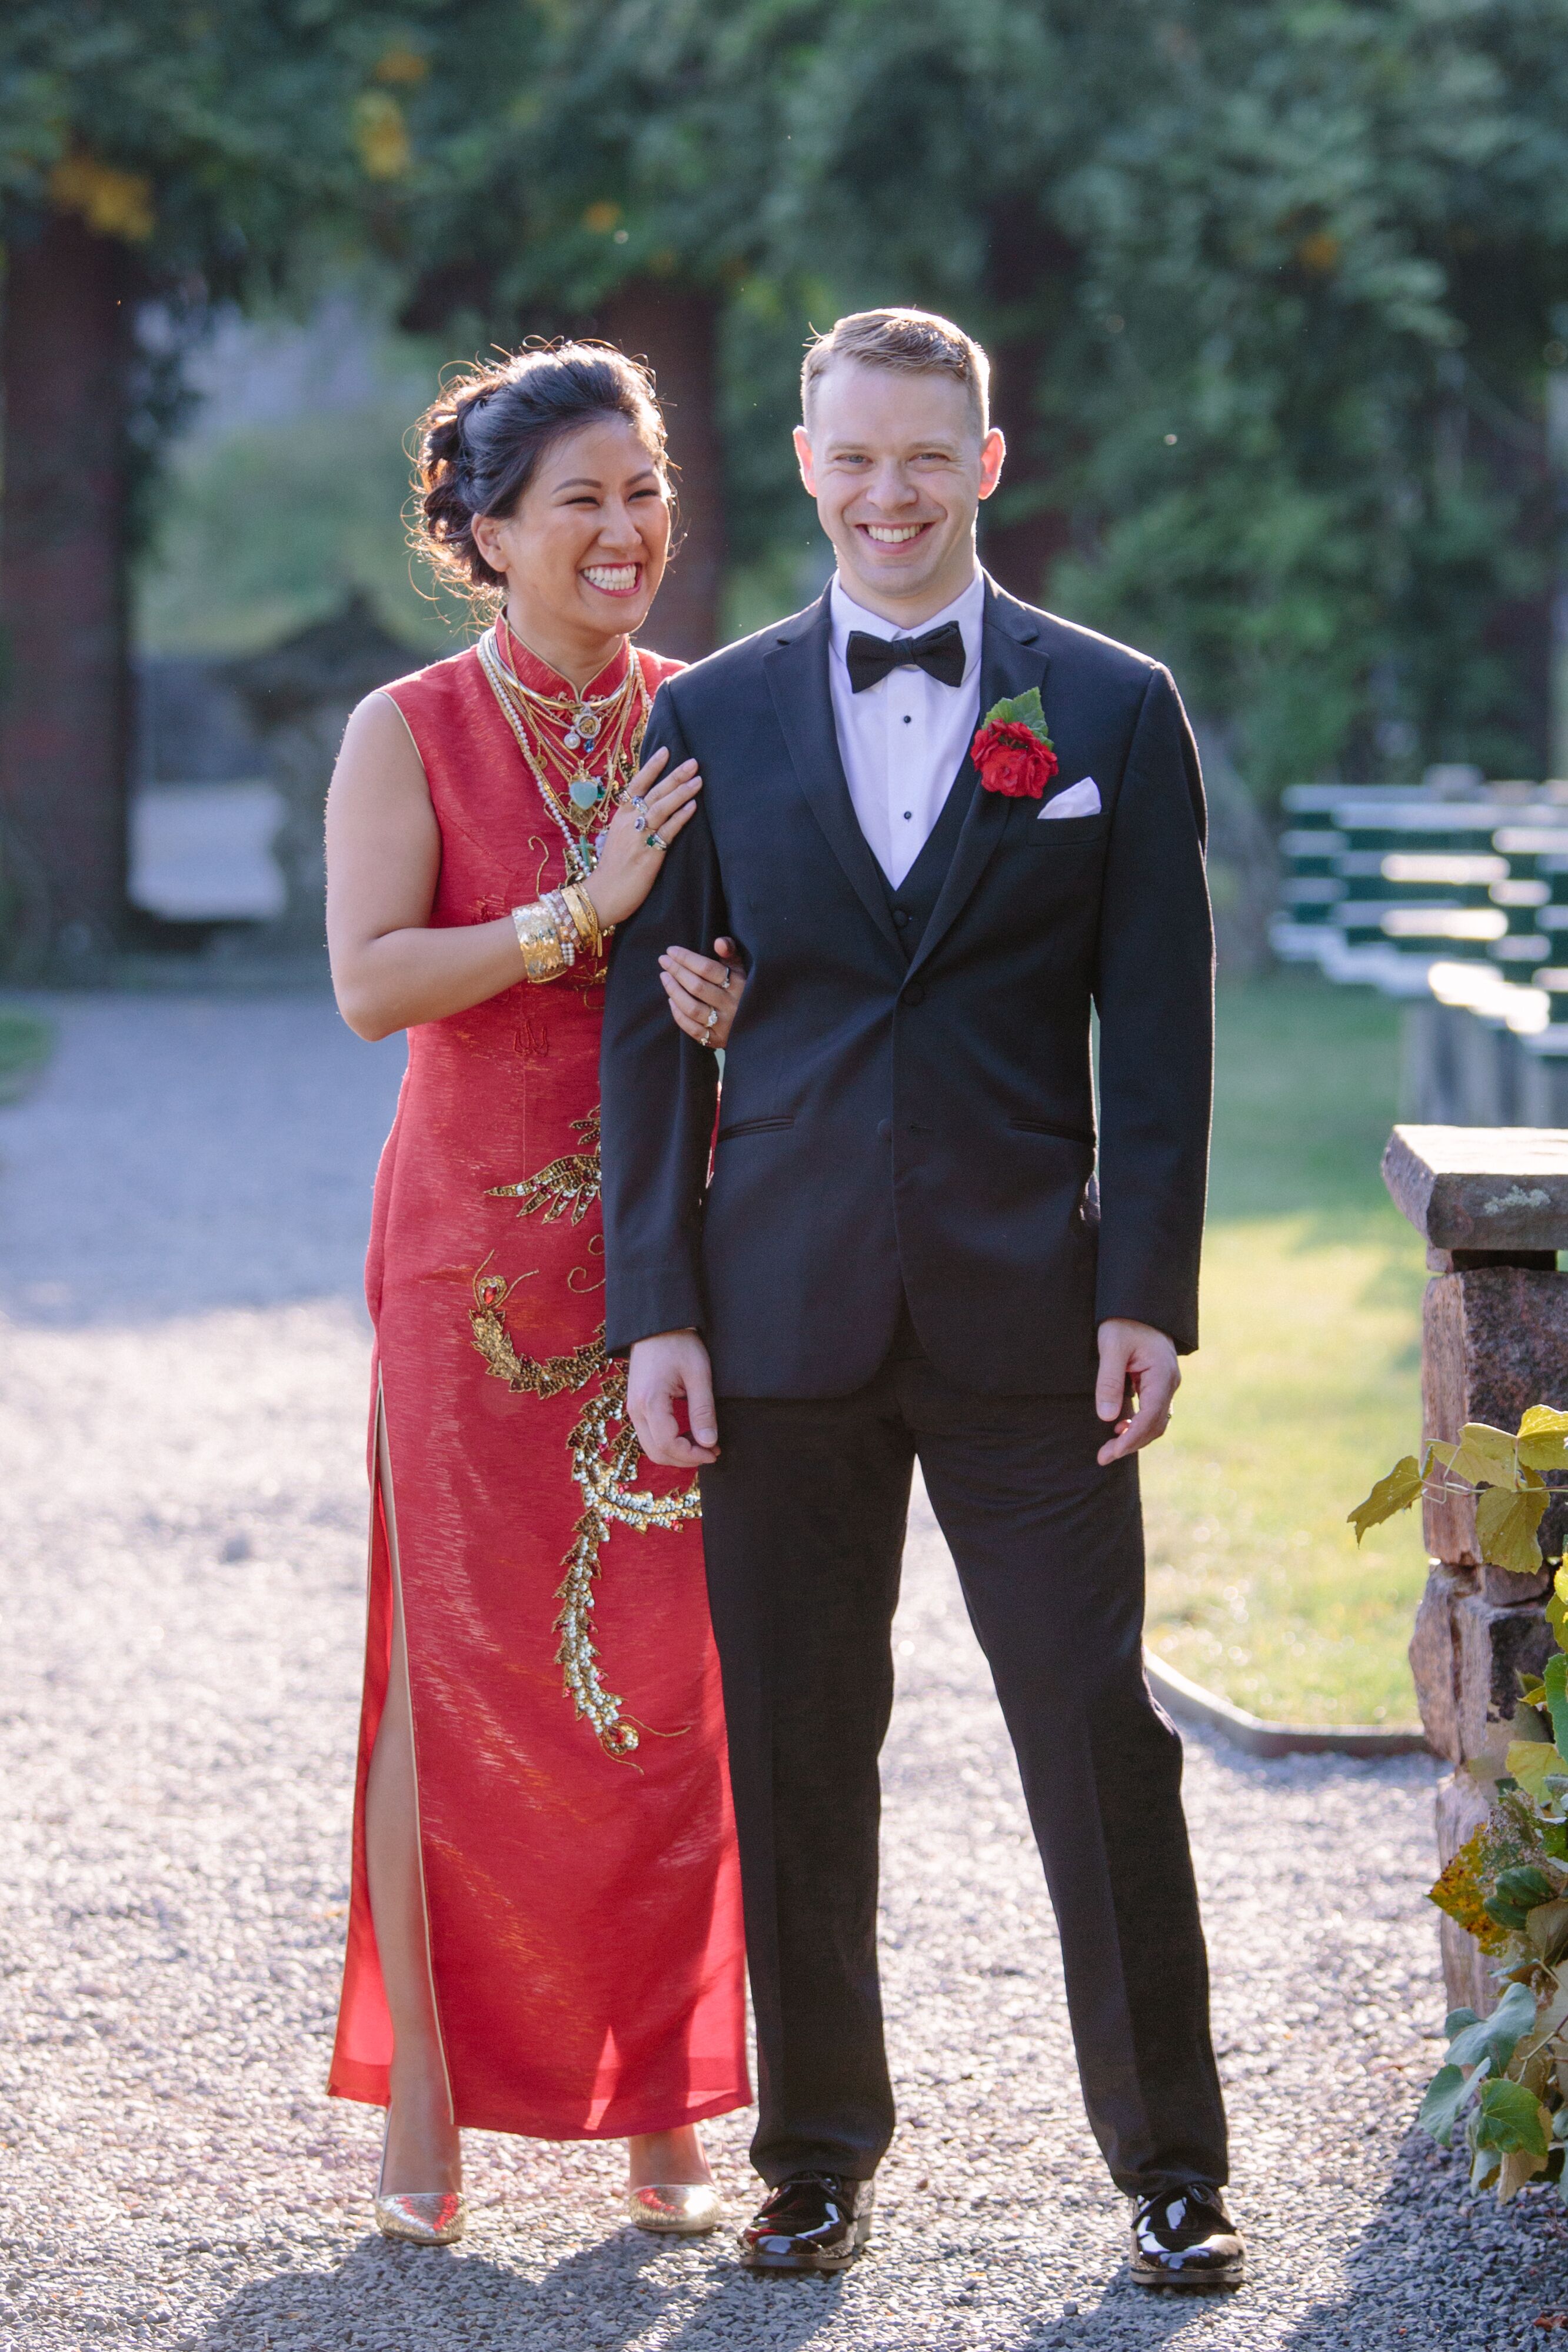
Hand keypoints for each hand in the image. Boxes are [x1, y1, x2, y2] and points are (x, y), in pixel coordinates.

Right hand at [583, 747, 701, 930]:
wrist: (602, 895)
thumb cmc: (612, 871)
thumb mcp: (618, 841)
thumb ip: (631, 825)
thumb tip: (647, 813)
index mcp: (619, 818)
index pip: (636, 785)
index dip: (651, 767)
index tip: (666, 751)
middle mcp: (628, 823)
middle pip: (653, 792)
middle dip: (674, 775)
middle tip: (693, 762)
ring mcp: (638, 837)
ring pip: (661, 807)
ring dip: (681, 792)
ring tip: (698, 780)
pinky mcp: (649, 854)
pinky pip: (668, 831)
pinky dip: (680, 817)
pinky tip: (693, 806)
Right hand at [627, 1330, 718, 1466]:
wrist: (657, 1325)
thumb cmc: (679, 1344)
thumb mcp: (698, 1375)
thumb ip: (703, 1411)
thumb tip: (709, 1443)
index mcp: (650, 1401)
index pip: (668, 1444)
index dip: (692, 1455)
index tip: (714, 1452)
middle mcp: (635, 1409)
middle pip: (657, 1452)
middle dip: (684, 1459)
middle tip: (711, 1452)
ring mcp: (633, 1408)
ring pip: (651, 1447)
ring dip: (676, 1452)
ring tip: (703, 1444)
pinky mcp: (636, 1405)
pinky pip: (649, 1435)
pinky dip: (668, 1442)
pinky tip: (689, 1434)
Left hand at [659, 937, 744, 1048]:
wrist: (762, 1025)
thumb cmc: (746, 990)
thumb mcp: (743, 969)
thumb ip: (731, 953)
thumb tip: (719, 942)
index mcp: (739, 985)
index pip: (707, 969)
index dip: (687, 958)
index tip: (671, 951)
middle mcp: (732, 1005)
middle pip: (697, 987)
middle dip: (676, 971)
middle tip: (663, 960)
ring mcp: (724, 1024)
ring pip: (692, 1008)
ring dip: (674, 991)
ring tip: (664, 977)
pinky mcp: (716, 1039)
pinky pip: (692, 1028)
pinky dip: (678, 1014)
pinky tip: (671, 1000)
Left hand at [1094, 1318, 1179, 1465]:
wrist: (1136, 1303)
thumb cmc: (1123, 1321)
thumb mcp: (1111, 1347)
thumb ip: (1109, 1381)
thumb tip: (1108, 1418)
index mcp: (1162, 1375)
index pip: (1151, 1417)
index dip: (1132, 1439)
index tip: (1112, 1452)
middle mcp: (1169, 1382)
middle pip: (1155, 1425)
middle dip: (1131, 1443)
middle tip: (1104, 1456)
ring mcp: (1165, 1383)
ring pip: (1155, 1421)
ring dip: (1134, 1436)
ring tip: (1109, 1448)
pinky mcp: (1156, 1382)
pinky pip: (1151, 1410)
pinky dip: (1136, 1424)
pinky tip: (1118, 1428)